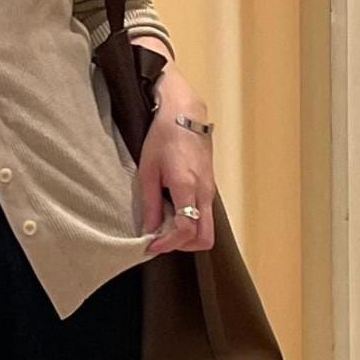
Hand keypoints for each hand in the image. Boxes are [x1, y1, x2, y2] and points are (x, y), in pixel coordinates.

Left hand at [138, 73, 215, 257]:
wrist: (186, 114)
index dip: (168, 243)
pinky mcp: (210, 187)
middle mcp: (204, 192)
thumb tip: (149, 230)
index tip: (151, 245)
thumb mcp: (148, 170)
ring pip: (207, 229)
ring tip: (164, 225)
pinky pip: (205, 215)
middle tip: (161, 238)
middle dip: (182, 246)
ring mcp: (210, 190)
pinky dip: (191, 222)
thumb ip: (150, 203)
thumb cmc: (164, 137)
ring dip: (187, 236)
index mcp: (187, 187)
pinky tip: (172, 211)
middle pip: (204, 238)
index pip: (186, 229)